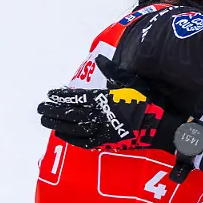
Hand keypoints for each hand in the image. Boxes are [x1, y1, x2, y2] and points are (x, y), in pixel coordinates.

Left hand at [37, 55, 184, 149]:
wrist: (162, 127)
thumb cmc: (149, 103)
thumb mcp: (133, 82)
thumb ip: (114, 72)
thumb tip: (100, 60)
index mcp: (104, 99)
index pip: (77, 96)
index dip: (62, 96)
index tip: (50, 94)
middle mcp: (100, 115)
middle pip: (71, 113)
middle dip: (54, 110)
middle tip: (40, 107)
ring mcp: (102, 131)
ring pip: (74, 128)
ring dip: (57, 124)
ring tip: (45, 120)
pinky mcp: (107, 143)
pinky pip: (84, 142)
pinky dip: (71, 138)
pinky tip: (61, 134)